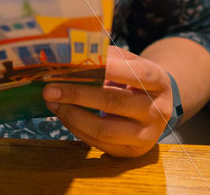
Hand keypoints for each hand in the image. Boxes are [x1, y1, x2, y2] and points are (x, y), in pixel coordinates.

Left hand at [42, 46, 173, 156]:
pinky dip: (77, 128)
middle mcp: (157, 110)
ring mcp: (147, 136)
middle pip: (114, 103)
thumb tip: (71, 57)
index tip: (75, 65)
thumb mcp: (131, 61)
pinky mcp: (132, 152)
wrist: (159, 104)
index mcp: (158, 81)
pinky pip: (99, 143)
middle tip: (50, 88)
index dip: (107, 69)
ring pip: (104, 130)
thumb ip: (107, 58)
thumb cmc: (136, 77)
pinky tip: (63, 115)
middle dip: (77, 95)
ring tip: (52, 103)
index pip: (134, 75)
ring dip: (72, 116)